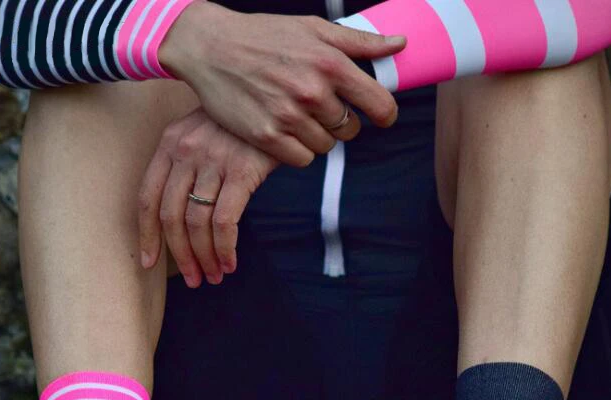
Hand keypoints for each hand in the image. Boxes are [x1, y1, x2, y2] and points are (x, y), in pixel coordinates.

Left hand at [138, 108, 277, 286]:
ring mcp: (212, 160)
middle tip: (194, 279)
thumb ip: (189, 167)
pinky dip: (224, 249)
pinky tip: (230, 262)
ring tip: (215, 276)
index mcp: (170, 143)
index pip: (147, 197)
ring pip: (196, 223)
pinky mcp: (241, 171)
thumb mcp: (206, 134)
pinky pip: (224, 222)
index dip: (147, 235)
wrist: (280, 99)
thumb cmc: (243, 125)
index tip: (149, 263)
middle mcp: (186, 150)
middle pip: (171, 217)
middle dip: (180, 256)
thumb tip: (185, 219)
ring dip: (204, 258)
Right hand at [159, 1, 405, 166]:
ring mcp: (288, 116)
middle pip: (349, 129)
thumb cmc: (265, 35)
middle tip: (320, 108)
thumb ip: (360, 42)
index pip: (379, 104)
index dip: (385, 114)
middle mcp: (311, 91)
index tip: (381, 116)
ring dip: (318, 136)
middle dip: (341, 121)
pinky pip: (302, 159)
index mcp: (329, 63)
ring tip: (298, 115)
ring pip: (326, 146)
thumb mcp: (314, 29)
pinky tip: (285, 131)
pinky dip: (298, 150)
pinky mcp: (267, 137)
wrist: (211, 47)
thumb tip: (400, 44)